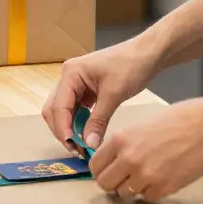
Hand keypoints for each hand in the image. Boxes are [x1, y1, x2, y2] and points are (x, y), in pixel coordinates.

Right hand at [42, 37, 160, 152]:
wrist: (147, 53)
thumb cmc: (131, 66)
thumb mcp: (114, 94)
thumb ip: (98, 120)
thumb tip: (88, 145)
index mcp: (71, 73)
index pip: (59, 106)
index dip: (63, 129)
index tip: (73, 147)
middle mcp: (68, 77)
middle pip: (55, 109)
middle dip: (63, 130)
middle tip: (77, 150)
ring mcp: (75, 83)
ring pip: (63, 111)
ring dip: (70, 128)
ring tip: (83, 145)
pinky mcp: (85, 89)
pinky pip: (75, 109)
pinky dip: (79, 122)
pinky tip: (88, 133)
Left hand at [90, 97, 202, 201]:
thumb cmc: (179, 119)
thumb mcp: (141, 125)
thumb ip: (124, 143)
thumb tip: (114, 159)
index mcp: (121, 139)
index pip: (96, 165)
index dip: (100, 170)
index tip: (106, 171)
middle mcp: (129, 159)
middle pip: (105, 184)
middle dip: (112, 183)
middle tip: (122, 179)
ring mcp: (146, 176)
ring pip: (125, 194)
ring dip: (132, 188)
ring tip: (145, 175)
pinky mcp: (163, 188)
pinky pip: (146, 197)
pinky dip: (151, 191)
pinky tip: (161, 177)